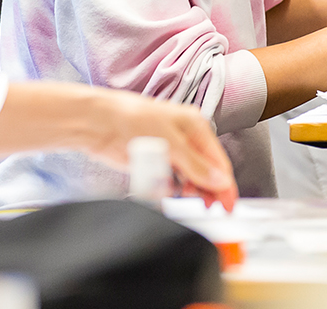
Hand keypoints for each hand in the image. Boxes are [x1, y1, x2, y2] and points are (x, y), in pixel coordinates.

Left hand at [83, 90, 239, 210]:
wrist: (98, 123)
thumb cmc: (131, 119)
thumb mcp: (171, 144)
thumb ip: (197, 166)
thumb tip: (220, 180)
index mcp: (195, 126)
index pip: (218, 161)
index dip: (225, 184)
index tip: (228, 205)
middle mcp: (184, 138)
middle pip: (206, 170)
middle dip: (209, 189)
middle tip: (210, 207)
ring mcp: (169, 150)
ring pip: (190, 177)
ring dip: (191, 189)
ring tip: (189, 197)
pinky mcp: (153, 162)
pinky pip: (170, 180)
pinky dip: (172, 188)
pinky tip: (170, 191)